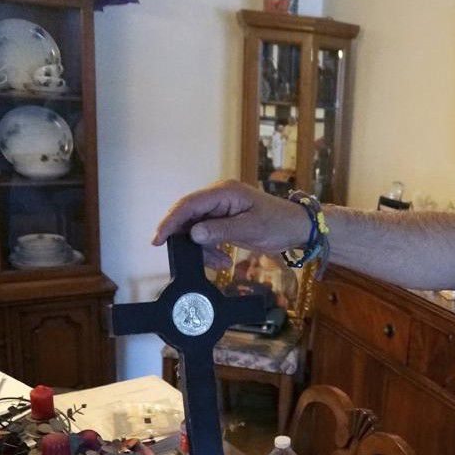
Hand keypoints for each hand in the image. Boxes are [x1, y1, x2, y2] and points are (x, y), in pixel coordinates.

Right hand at [153, 180, 310, 267]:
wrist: (296, 228)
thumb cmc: (279, 223)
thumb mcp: (251, 228)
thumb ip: (222, 230)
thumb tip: (194, 234)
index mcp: (224, 192)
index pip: (189, 204)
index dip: (171, 221)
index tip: (158, 239)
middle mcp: (218, 198)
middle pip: (188, 216)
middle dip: (185, 238)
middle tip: (184, 258)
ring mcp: (220, 210)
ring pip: (195, 230)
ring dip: (202, 249)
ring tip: (220, 263)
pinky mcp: (223, 222)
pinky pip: (206, 236)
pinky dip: (210, 250)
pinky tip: (223, 261)